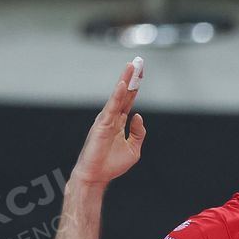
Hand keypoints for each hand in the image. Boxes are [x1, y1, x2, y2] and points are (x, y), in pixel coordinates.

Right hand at [70, 59, 146, 187]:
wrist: (96, 176)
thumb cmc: (111, 164)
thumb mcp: (133, 149)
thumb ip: (138, 133)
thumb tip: (139, 116)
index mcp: (118, 122)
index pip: (129, 100)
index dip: (135, 86)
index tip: (141, 72)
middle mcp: (111, 117)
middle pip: (124, 93)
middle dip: (131, 77)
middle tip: (138, 61)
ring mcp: (106, 119)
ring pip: (118, 96)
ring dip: (125, 80)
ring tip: (132, 66)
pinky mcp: (102, 125)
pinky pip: (111, 107)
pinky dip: (118, 95)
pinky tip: (123, 84)